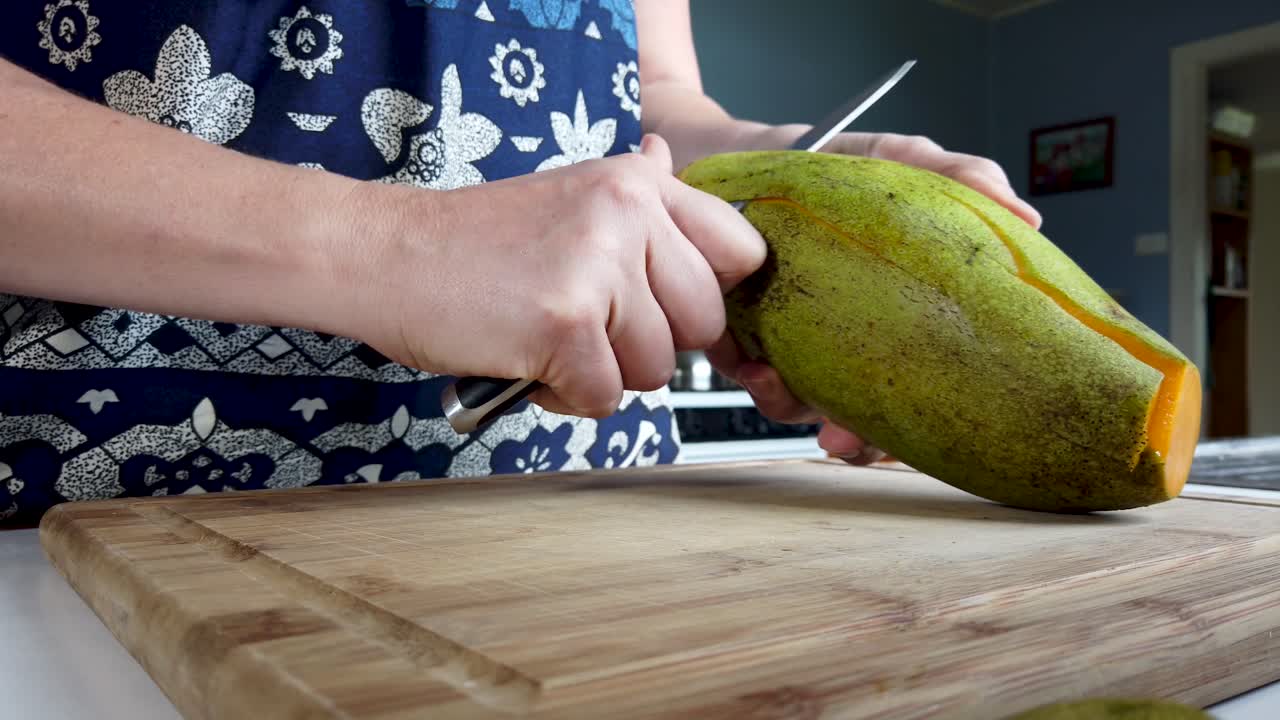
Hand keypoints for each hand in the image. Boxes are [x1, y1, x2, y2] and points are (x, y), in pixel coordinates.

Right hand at [349, 134, 765, 418]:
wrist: (385, 254)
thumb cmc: (470, 240)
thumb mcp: (565, 193)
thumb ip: (631, 193)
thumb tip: (670, 160)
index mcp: (636, 184)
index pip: (739, 251)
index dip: (709, 296)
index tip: (670, 309)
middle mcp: (628, 215)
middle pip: (704, 324)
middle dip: (651, 345)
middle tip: (592, 329)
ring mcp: (598, 268)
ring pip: (657, 369)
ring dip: (603, 374)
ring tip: (549, 341)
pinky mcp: (565, 325)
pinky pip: (605, 398)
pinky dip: (564, 397)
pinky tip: (526, 362)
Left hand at [706, 131, 1040, 463]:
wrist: (737, 149)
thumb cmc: (826, 162)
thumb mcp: (896, 160)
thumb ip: (955, 177)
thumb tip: (1024, 215)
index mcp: (889, 318)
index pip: (920, 388)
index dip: (923, 423)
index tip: (919, 435)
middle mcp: (841, 341)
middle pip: (860, 417)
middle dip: (856, 439)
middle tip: (844, 438)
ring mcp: (786, 342)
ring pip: (794, 405)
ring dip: (790, 405)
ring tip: (783, 384)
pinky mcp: (732, 333)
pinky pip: (739, 369)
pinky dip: (745, 368)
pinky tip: (752, 360)